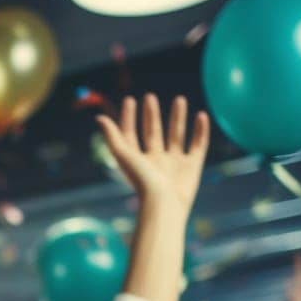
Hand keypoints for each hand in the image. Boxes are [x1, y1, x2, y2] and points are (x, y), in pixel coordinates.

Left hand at [96, 94, 211, 216]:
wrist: (165, 204)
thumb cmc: (141, 181)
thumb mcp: (124, 155)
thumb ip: (112, 136)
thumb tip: (99, 117)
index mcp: (138, 159)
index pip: (131, 134)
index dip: (128, 118)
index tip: (130, 100)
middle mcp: (155, 160)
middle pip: (153, 133)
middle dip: (152, 115)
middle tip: (150, 97)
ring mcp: (175, 163)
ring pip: (176, 135)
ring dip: (178, 118)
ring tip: (180, 99)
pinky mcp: (193, 167)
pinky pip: (199, 145)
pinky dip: (201, 131)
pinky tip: (201, 115)